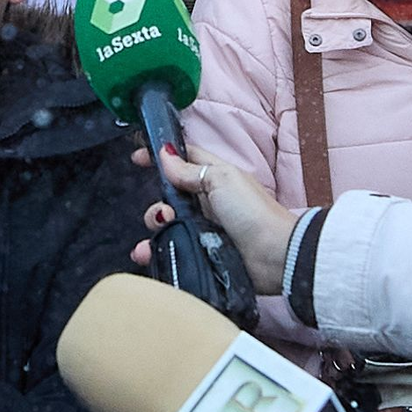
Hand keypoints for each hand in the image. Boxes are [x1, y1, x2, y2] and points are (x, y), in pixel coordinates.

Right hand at [128, 144, 295, 292]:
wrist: (274, 257)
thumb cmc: (251, 211)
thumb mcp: (221, 180)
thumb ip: (190, 170)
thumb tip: (165, 154)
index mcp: (214, 178)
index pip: (183, 159)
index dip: (162, 156)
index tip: (137, 158)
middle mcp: (207, 203)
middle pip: (170, 196)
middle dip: (158, 202)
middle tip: (163, 212)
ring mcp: (204, 229)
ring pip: (168, 224)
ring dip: (156, 226)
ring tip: (161, 231)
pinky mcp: (202, 253)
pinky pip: (172, 250)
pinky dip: (155, 251)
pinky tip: (145, 253)